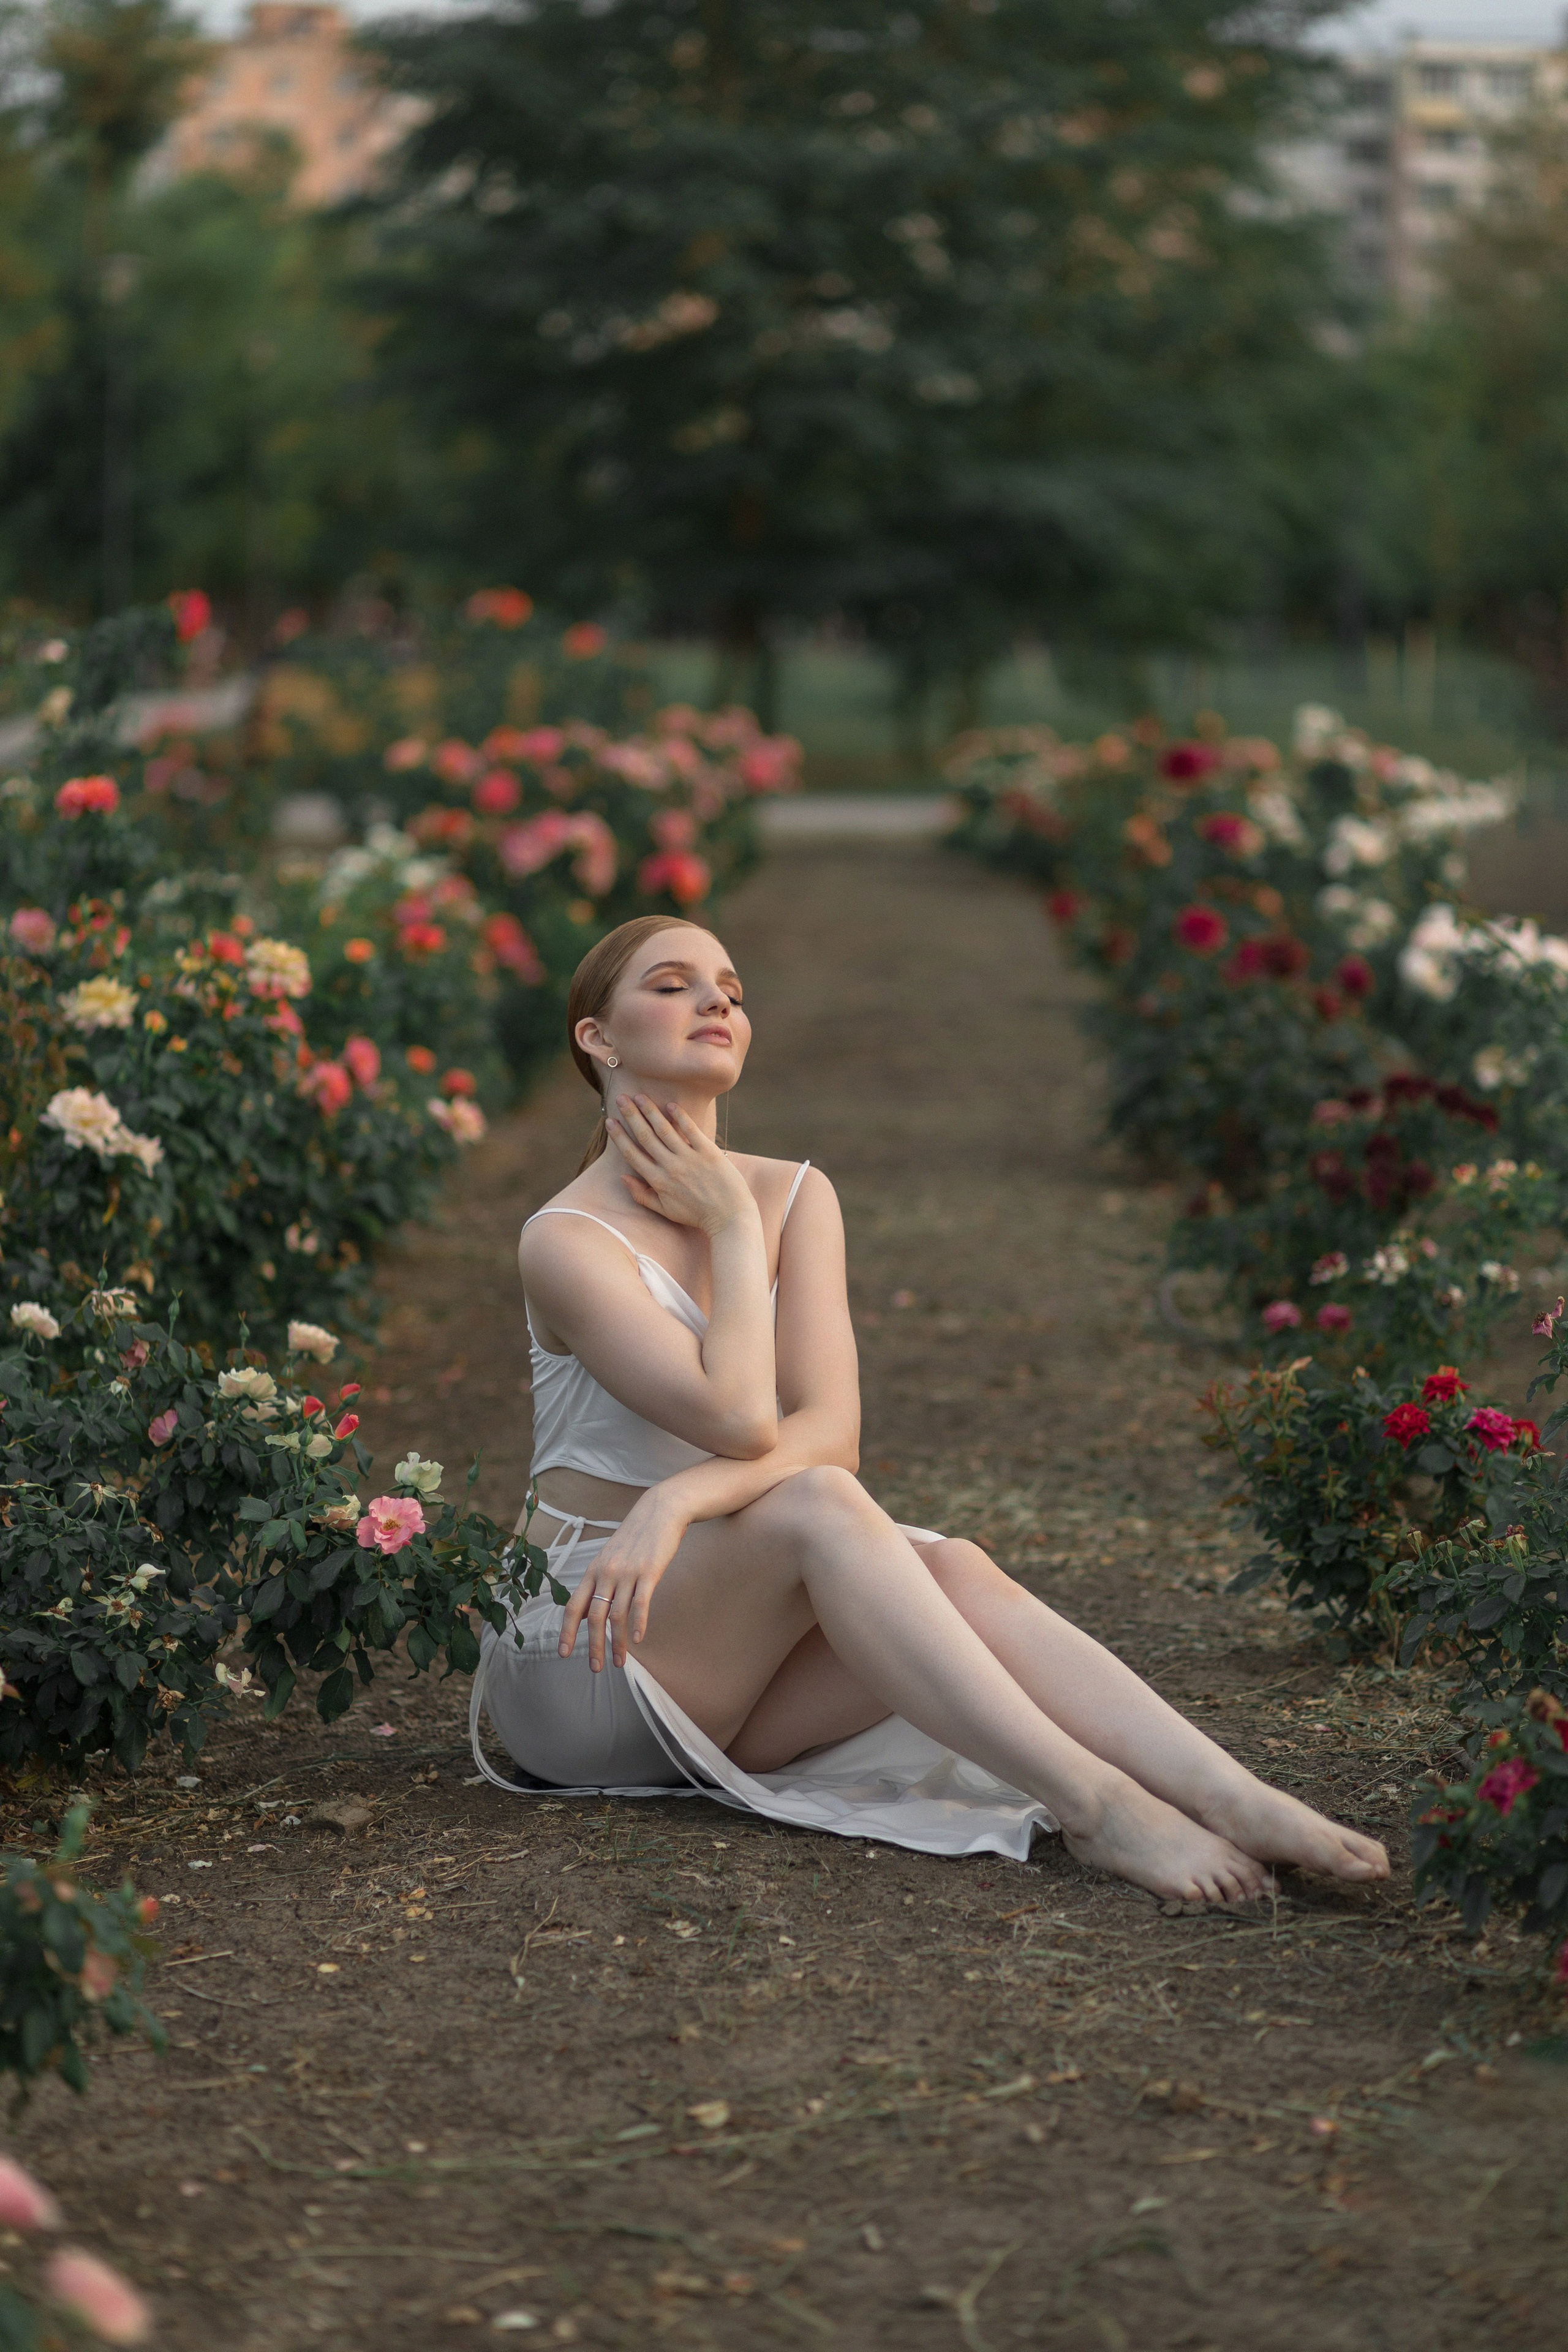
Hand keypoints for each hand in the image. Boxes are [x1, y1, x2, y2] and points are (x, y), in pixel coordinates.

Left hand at [557, 1488, 687, 1670]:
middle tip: (595, 1668)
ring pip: (617, 1615)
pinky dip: (638, 1623)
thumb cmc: (636, 1537)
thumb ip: (601, 1581)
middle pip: (594, 1617)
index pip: (574, 1606)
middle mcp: (606, 1573)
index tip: (563, 1653)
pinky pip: (641, 1603)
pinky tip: (638, 1639)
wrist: (660, 1511)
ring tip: (620, 1662)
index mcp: (593, 1571)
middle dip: (593, 1646)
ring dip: (617, 1643)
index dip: (567, 1631)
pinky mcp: (649, 1572)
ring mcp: (627, 1573)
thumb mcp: (611, 1556)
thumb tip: (592, 1609)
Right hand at [607, 1096, 755, 1236]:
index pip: (633, 1154)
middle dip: (631, 1115)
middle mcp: (671, 1167)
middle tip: (621, 1098)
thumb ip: (642, 1195)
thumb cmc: (697, 1215)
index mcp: (658, 1181)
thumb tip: (623, 1177)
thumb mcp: (665, 1210)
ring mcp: (690, 1158)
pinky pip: (691, 1130)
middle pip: (646, 1136)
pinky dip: (680, 1117)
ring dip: (650, 1111)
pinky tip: (670, 1105)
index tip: (609, 1121)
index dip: (619, 1136)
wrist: (729, 1217)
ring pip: (665, 1130)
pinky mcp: (708, 1152)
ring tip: (640, 1096)